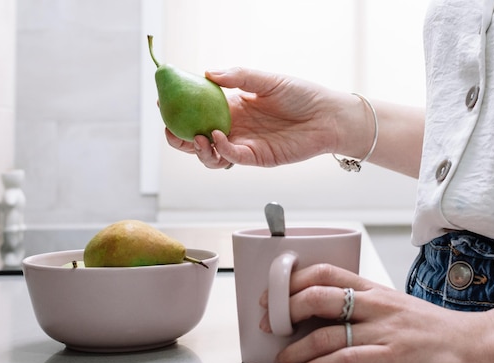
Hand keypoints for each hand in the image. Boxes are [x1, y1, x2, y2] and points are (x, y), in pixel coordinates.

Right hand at [164, 67, 356, 168]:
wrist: (328, 116)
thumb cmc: (301, 94)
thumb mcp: (267, 80)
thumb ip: (238, 76)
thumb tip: (208, 72)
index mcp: (233, 106)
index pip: (198, 110)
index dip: (180, 108)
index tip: (164, 102)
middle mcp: (235, 127)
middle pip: (197, 136)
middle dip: (179, 136)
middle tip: (170, 129)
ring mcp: (244, 144)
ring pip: (210, 154)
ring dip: (198, 149)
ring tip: (196, 137)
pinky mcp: (257, 158)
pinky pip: (232, 158)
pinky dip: (221, 151)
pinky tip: (218, 138)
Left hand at [259, 263, 477, 362]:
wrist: (476, 345)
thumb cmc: (433, 329)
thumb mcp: (395, 306)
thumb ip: (363, 307)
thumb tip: (323, 315)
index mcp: (374, 289)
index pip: (325, 272)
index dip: (292, 280)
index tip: (272, 295)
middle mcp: (376, 304)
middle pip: (318, 296)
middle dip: (285, 310)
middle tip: (269, 325)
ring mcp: (385, 330)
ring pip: (326, 333)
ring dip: (295, 350)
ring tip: (281, 361)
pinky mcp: (393, 357)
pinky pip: (346, 360)